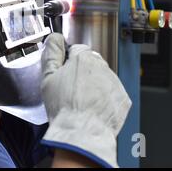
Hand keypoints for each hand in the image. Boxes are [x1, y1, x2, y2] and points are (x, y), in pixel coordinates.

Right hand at [40, 33, 131, 167]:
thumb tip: (54, 38)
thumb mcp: (48, 77)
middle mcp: (103, 66)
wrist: (81, 132)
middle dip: (83, 73)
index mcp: (83, 58)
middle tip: (71, 90)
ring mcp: (115, 82)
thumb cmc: (63, 106)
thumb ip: (52, 54)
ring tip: (82, 102)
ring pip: (103, 78)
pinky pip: (113, 94)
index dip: (69, 61)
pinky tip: (93, 108)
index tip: (64, 72)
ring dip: (94, 85)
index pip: (77, 49)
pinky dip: (105, 99)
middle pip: (91, 63)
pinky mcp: (123, 98)